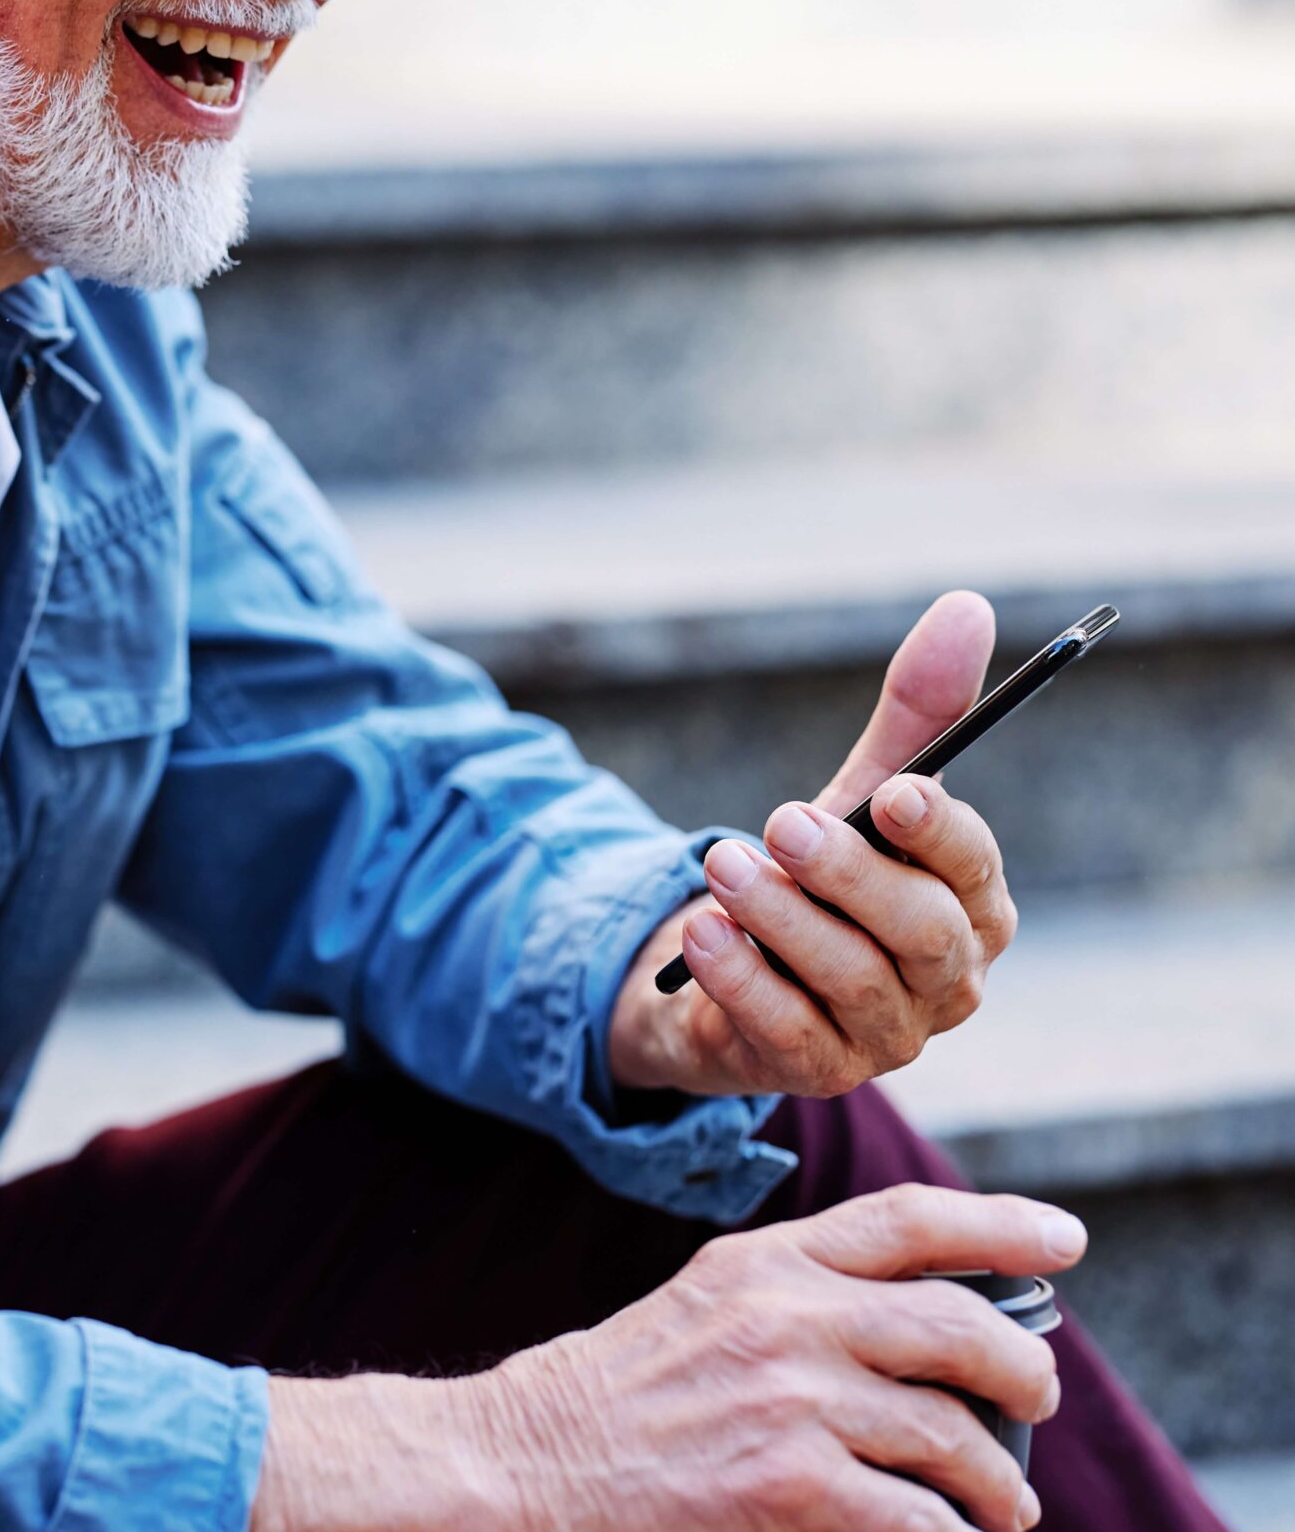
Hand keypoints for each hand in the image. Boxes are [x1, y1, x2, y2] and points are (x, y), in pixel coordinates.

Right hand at [250, 1183, 1080, 1531]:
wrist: (526, 1464)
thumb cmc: (619, 1399)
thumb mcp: (706, 1307)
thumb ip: (800, 1298)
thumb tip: (923, 1321)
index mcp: (761, 1261)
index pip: (906, 1221)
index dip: (1001, 1223)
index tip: (1065, 1241)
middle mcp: (784, 1316)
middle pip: (959, 1325)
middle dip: (1024, 1371)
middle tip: (1034, 1401)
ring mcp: (789, 1400)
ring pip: (953, 1437)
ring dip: (994, 1485)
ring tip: (996, 1507)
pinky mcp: (789, 1486)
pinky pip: (919, 1518)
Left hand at [608, 590, 1017, 1098]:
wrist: (727, 968)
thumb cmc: (821, 873)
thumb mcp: (858, 792)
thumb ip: (914, 713)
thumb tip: (967, 604)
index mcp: (973, 906)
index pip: (975, 868)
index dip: (940, 831)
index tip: (893, 790)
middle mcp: (947, 980)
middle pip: (921, 933)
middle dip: (851, 874)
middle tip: (782, 821)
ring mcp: (888, 1036)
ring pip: (851, 981)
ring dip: (782, 919)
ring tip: (721, 865)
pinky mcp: (818, 1072)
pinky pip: (788, 1034)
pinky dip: (743, 981)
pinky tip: (702, 935)